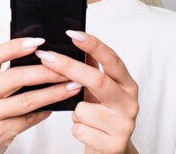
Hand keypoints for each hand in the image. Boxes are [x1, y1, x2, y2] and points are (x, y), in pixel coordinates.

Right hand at [0, 37, 82, 153]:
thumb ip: (5, 73)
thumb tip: (41, 56)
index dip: (15, 47)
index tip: (38, 41)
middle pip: (15, 77)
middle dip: (46, 71)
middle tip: (66, 68)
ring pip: (26, 100)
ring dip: (53, 92)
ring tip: (72, 86)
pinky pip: (28, 119)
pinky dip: (45, 111)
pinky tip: (57, 105)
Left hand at [35, 32, 138, 153]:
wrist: (113, 151)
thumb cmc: (103, 116)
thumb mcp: (100, 90)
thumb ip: (92, 67)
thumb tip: (74, 40)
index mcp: (127, 84)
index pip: (112, 59)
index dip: (93, 45)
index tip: (73, 33)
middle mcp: (130, 102)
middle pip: (97, 80)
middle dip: (68, 67)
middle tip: (46, 56)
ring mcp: (124, 124)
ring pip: (83, 109)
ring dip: (75, 111)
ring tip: (84, 117)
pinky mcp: (113, 144)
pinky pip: (80, 130)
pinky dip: (77, 129)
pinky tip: (87, 131)